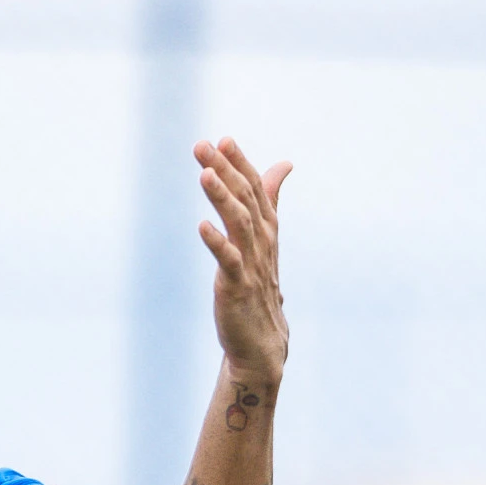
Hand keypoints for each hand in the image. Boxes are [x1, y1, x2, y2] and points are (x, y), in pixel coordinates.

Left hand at [196, 136, 291, 390]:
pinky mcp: (237, 288)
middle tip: (204, 145)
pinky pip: (229, 262)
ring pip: (239, 224)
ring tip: (205, 174)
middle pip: (246, 199)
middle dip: (227, 170)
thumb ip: (269, 201)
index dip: (241, 164)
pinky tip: (201, 226)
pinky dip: (217, 242)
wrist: (263, 345)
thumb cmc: (259, 290)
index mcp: (267, 232)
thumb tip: (284, 164)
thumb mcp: (264, 242)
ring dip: (222, 197)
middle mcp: (262, 244)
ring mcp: (251, 265)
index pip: (256, 190)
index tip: (223, 139)